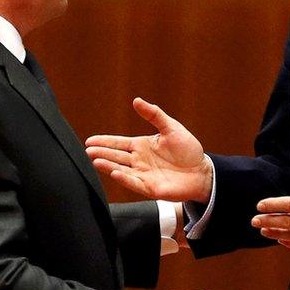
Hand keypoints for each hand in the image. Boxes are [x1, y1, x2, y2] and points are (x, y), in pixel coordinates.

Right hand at [86, 98, 212, 202]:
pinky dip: (123, 178)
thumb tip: (136, 101)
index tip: (89, 140)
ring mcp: (143, 175)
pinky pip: (134, 182)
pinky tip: (114, 172)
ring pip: (121, 169)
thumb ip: (154, 115)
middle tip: (87, 151)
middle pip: (116, 156)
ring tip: (95, 160)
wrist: (202, 171)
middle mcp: (139, 161)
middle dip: (101, 153)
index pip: (118, 143)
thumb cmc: (188, 149)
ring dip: (108, 165)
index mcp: (142, 146)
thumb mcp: (171, 127)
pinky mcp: (150, 188)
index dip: (104, 141)